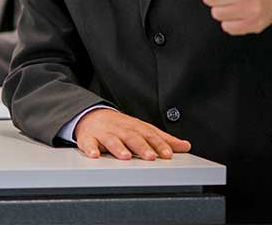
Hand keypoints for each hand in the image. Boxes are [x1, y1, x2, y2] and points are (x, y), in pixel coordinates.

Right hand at [73, 109, 190, 159]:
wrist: (90, 115)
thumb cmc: (119, 126)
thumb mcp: (141, 129)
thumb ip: (162, 139)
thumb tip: (184, 146)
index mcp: (134, 127)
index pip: (149, 134)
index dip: (159, 144)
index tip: (168, 153)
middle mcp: (120, 128)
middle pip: (132, 137)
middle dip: (141, 147)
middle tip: (150, 156)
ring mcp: (104, 132)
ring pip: (111, 139)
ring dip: (118, 147)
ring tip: (125, 156)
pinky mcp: (88, 137)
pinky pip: (88, 143)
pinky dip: (91, 148)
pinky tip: (94, 155)